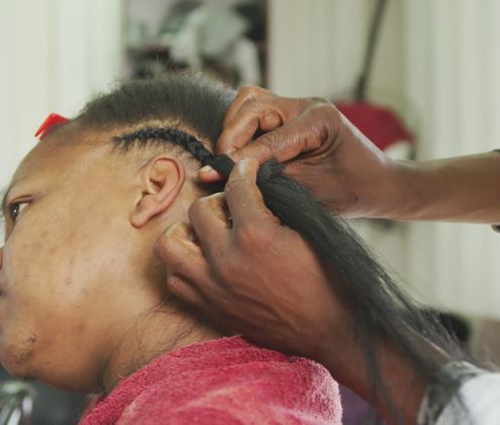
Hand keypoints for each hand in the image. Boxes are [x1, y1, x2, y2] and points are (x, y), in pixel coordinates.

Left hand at [155, 159, 352, 362]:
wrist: (329, 329)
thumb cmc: (326, 279)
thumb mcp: (307, 233)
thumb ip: (275, 207)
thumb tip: (254, 187)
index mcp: (256, 235)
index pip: (235, 186)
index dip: (243, 171)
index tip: (248, 170)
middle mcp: (227, 260)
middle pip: (198, 209)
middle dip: (218, 200)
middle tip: (234, 205)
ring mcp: (214, 287)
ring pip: (170, 244)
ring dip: (186, 231)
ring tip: (208, 231)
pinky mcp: (210, 308)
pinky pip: (175, 280)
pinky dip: (183, 264)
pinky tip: (204, 259)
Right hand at [197, 86, 394, 217]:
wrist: (380, 185)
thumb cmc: (355, 190)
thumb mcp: (314, 191)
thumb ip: (273, 180)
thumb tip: (231, 178)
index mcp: (320, 119)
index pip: (268, 137)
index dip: (240, 159)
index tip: (214, 175)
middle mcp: (307, 105)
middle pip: (252, 105)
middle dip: (231, 135)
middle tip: (220, 167)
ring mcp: (299, 107)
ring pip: (250, 102)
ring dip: (233, 128)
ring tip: (228, 160)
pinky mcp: (291, 115)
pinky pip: (257, 112)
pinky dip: (241, 129)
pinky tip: (238, 154)